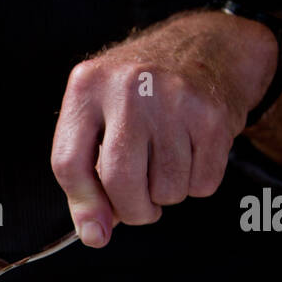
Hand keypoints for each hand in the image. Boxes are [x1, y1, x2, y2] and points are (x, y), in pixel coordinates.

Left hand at [50, 10, 276, 245]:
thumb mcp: (100, 115)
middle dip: (132, 210)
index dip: (83, 206)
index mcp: (88, 86)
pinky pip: (201, 184)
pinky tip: (192, 152)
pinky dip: (196, 183)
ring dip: (166, 194)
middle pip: (120, 183)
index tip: (95, 230)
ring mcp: (173, 100)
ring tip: (167, 161)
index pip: (69, 163)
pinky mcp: (212, 116)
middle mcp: (129, 87)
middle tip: (140, 203)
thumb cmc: (143, 92)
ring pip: (166, 192)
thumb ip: (87, 175)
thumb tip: (94, 233)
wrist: (208, 47)